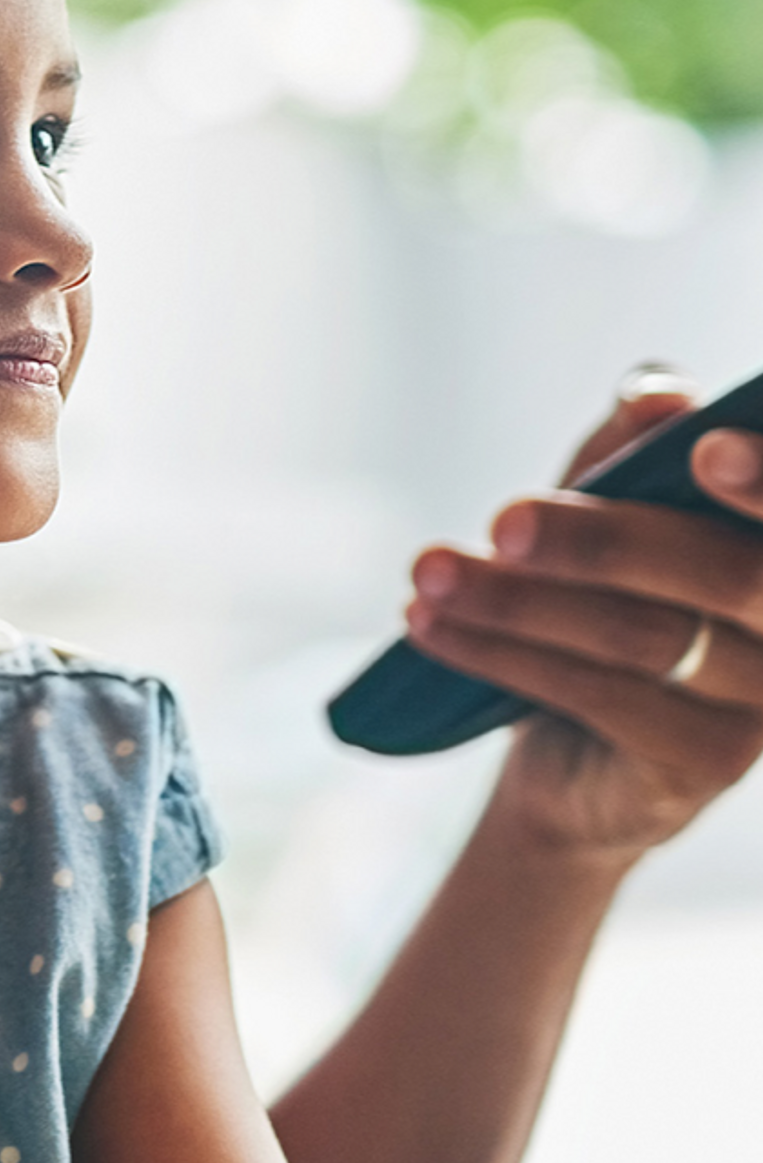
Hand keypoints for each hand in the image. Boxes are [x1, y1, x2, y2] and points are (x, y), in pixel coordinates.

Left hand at [405, 373, 762, 872]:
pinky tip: (432, 627)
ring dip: (521, 601)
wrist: (579, 767)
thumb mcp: (613, 515)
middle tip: (505, 520)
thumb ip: (634, 450)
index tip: (702, 449)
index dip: (762, 481)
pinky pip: (601, 695)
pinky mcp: (707, 763)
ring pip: (643, 636)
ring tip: (432, 572)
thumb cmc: (609, 609)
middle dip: (601, 539)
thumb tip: (655, 395)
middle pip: (720, 572)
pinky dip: (504, 655)